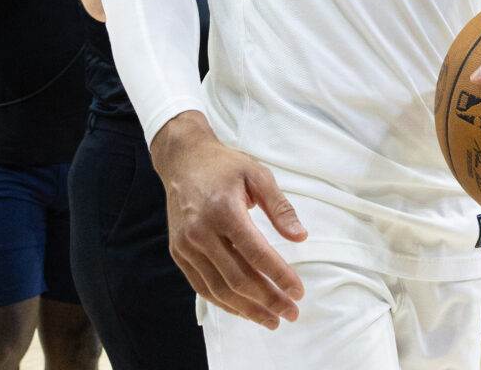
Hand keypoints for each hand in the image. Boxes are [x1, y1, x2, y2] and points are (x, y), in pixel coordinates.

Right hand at [150, 112, 305, 329]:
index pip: (256, 253)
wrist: (183, 160)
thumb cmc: (224, 166)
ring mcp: (186, 245)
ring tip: (272, 320)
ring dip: (248, 309)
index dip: (279, 276)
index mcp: (223, 210)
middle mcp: (201, 231)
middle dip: (268, 300)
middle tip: (291, 313)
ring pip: (220, 289)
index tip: (298, 291)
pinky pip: (202, 287)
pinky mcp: (179, 253)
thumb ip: (280, 207)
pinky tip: (245, 310)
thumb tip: (301, 237)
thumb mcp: (258, 175)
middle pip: (238, 278)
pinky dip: (225, 303)